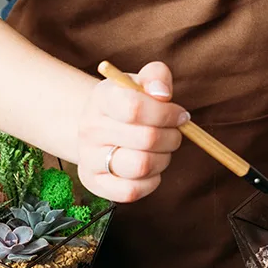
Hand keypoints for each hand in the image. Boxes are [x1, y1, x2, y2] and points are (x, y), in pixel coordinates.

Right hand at [76, 62, 188, 202]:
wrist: (98, 127)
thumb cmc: (127, 104)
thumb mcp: (140, 83)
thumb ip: (157, 77)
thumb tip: (162, 94)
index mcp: (102, 98)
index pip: (135, 107)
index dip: (166, 113)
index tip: (179, 115)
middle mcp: (90, 128)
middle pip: (146, 138)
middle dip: (172, 137)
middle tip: (174, 134)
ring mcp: (89, 158)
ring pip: (141, 166)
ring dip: (163, 159)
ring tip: (162, 151)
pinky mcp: (93, 183)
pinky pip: (131, 191)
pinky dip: (151, 181)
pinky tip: (150, 169)